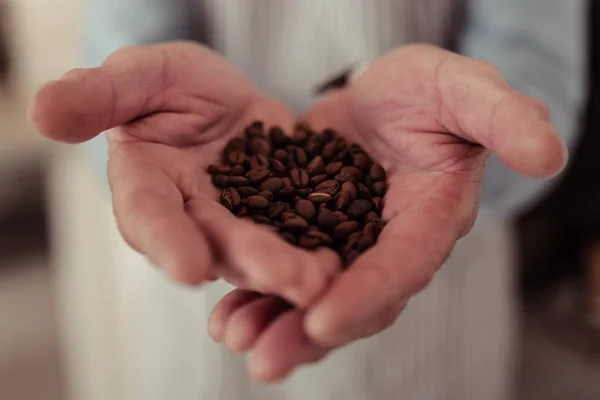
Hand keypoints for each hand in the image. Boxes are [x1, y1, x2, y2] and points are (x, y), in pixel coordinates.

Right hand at [30, 42, 340, 307]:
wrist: (224, 98)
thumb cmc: (172, 86)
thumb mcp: (141, 78)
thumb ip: (100, 95)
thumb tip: (43, 112)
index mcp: (149, 188)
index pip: (150, 217)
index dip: (166, 241)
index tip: (188, 267)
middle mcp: (194, 218)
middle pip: (218, 245)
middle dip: (250, 262)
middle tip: (284, 279)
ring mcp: (242, 222)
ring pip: (264, 250)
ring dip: (291, 270)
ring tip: (323, 279)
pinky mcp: (285, 214)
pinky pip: (301, 236)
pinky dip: (319, 250)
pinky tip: (343, 264)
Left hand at [209, 45, 566, 380]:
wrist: (384, 94)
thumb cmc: (430, 92)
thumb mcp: (465, 90)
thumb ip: (505, 118)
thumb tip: (548, 155)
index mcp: (428, 219)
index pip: (402, 266)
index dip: (367, 295)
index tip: (323, 322)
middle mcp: (386, 245)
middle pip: (352, 299)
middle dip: (308, 330)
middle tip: (266, 359)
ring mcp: (345, 243)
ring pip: (311, 295)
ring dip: (272, 321)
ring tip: (233, 336)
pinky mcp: (307, 231)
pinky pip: (282, 269)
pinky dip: (253, 289)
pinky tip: (222, 308)